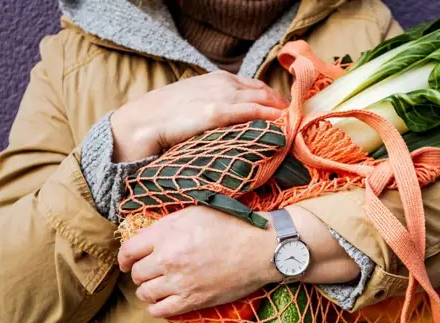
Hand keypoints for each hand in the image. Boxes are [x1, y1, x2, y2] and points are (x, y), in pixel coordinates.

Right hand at [110, 71, 288, 162]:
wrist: (141, 122)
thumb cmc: (167, 117)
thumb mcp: (196, 104)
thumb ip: (217, 106)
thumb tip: (235, 121)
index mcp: (218, 79)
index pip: (256, 86)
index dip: (274, 100)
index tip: (287, 113)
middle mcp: (223, 83)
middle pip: (264, 92)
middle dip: (283, 106)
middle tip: (298, 122)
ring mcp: (221, 95)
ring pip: (262, 100)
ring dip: (281, 112)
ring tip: (295, 126)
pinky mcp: (216, 112)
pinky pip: (252, 112)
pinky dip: (270, 117)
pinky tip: (283, 125)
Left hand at [118, 206, 360, 317]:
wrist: (261, 248)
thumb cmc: (233, 225)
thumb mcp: (196, 212)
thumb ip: (169, 224)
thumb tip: (149, 234)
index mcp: (167, 233)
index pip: (129, 250)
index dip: (125, 257)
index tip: (128, 261)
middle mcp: (168, 258)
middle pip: (136, 273)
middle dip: (140, 272)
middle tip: (149, 271)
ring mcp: (180, 282)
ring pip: (145, 293)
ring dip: (148, 290)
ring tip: (157, 286)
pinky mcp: (193, 300)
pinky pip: (161, 311)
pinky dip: (156, 308)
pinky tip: (162, 302)